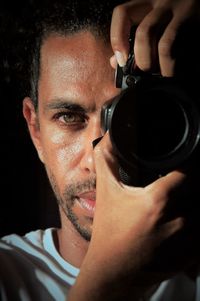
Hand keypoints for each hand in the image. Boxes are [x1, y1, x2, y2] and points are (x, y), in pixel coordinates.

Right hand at [68, 133, 199, 300]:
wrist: (113, 272)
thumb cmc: (109, 232)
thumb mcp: (105, 191)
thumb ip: (107, 159)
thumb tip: (110, 136)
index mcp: (158, 200)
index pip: (190, 171)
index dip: (188, 166)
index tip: (181, 167)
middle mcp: (178, 219)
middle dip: (192, 183)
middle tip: (177, 184)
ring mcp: (188, 239)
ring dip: (195, 201)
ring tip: (182, 199)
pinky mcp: (193, 255)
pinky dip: (196, 221)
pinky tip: (184, 217)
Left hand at [110, 0, 199, 75]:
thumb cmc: (175, 21)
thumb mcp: (154, 21)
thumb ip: (133, 39)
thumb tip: (115, 62)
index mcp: (148, 1)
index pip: (122, 13)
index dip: (117, 38)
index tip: (121, 60)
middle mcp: (165, 3)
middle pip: (143, 33)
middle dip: (142, 60)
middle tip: (145, 72)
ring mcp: (184, 13)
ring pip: (164, 46)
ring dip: (160, 67)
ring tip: (163, 76)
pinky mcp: (197, 25)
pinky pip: (184, 52)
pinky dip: (175, 68)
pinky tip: (175, 72)